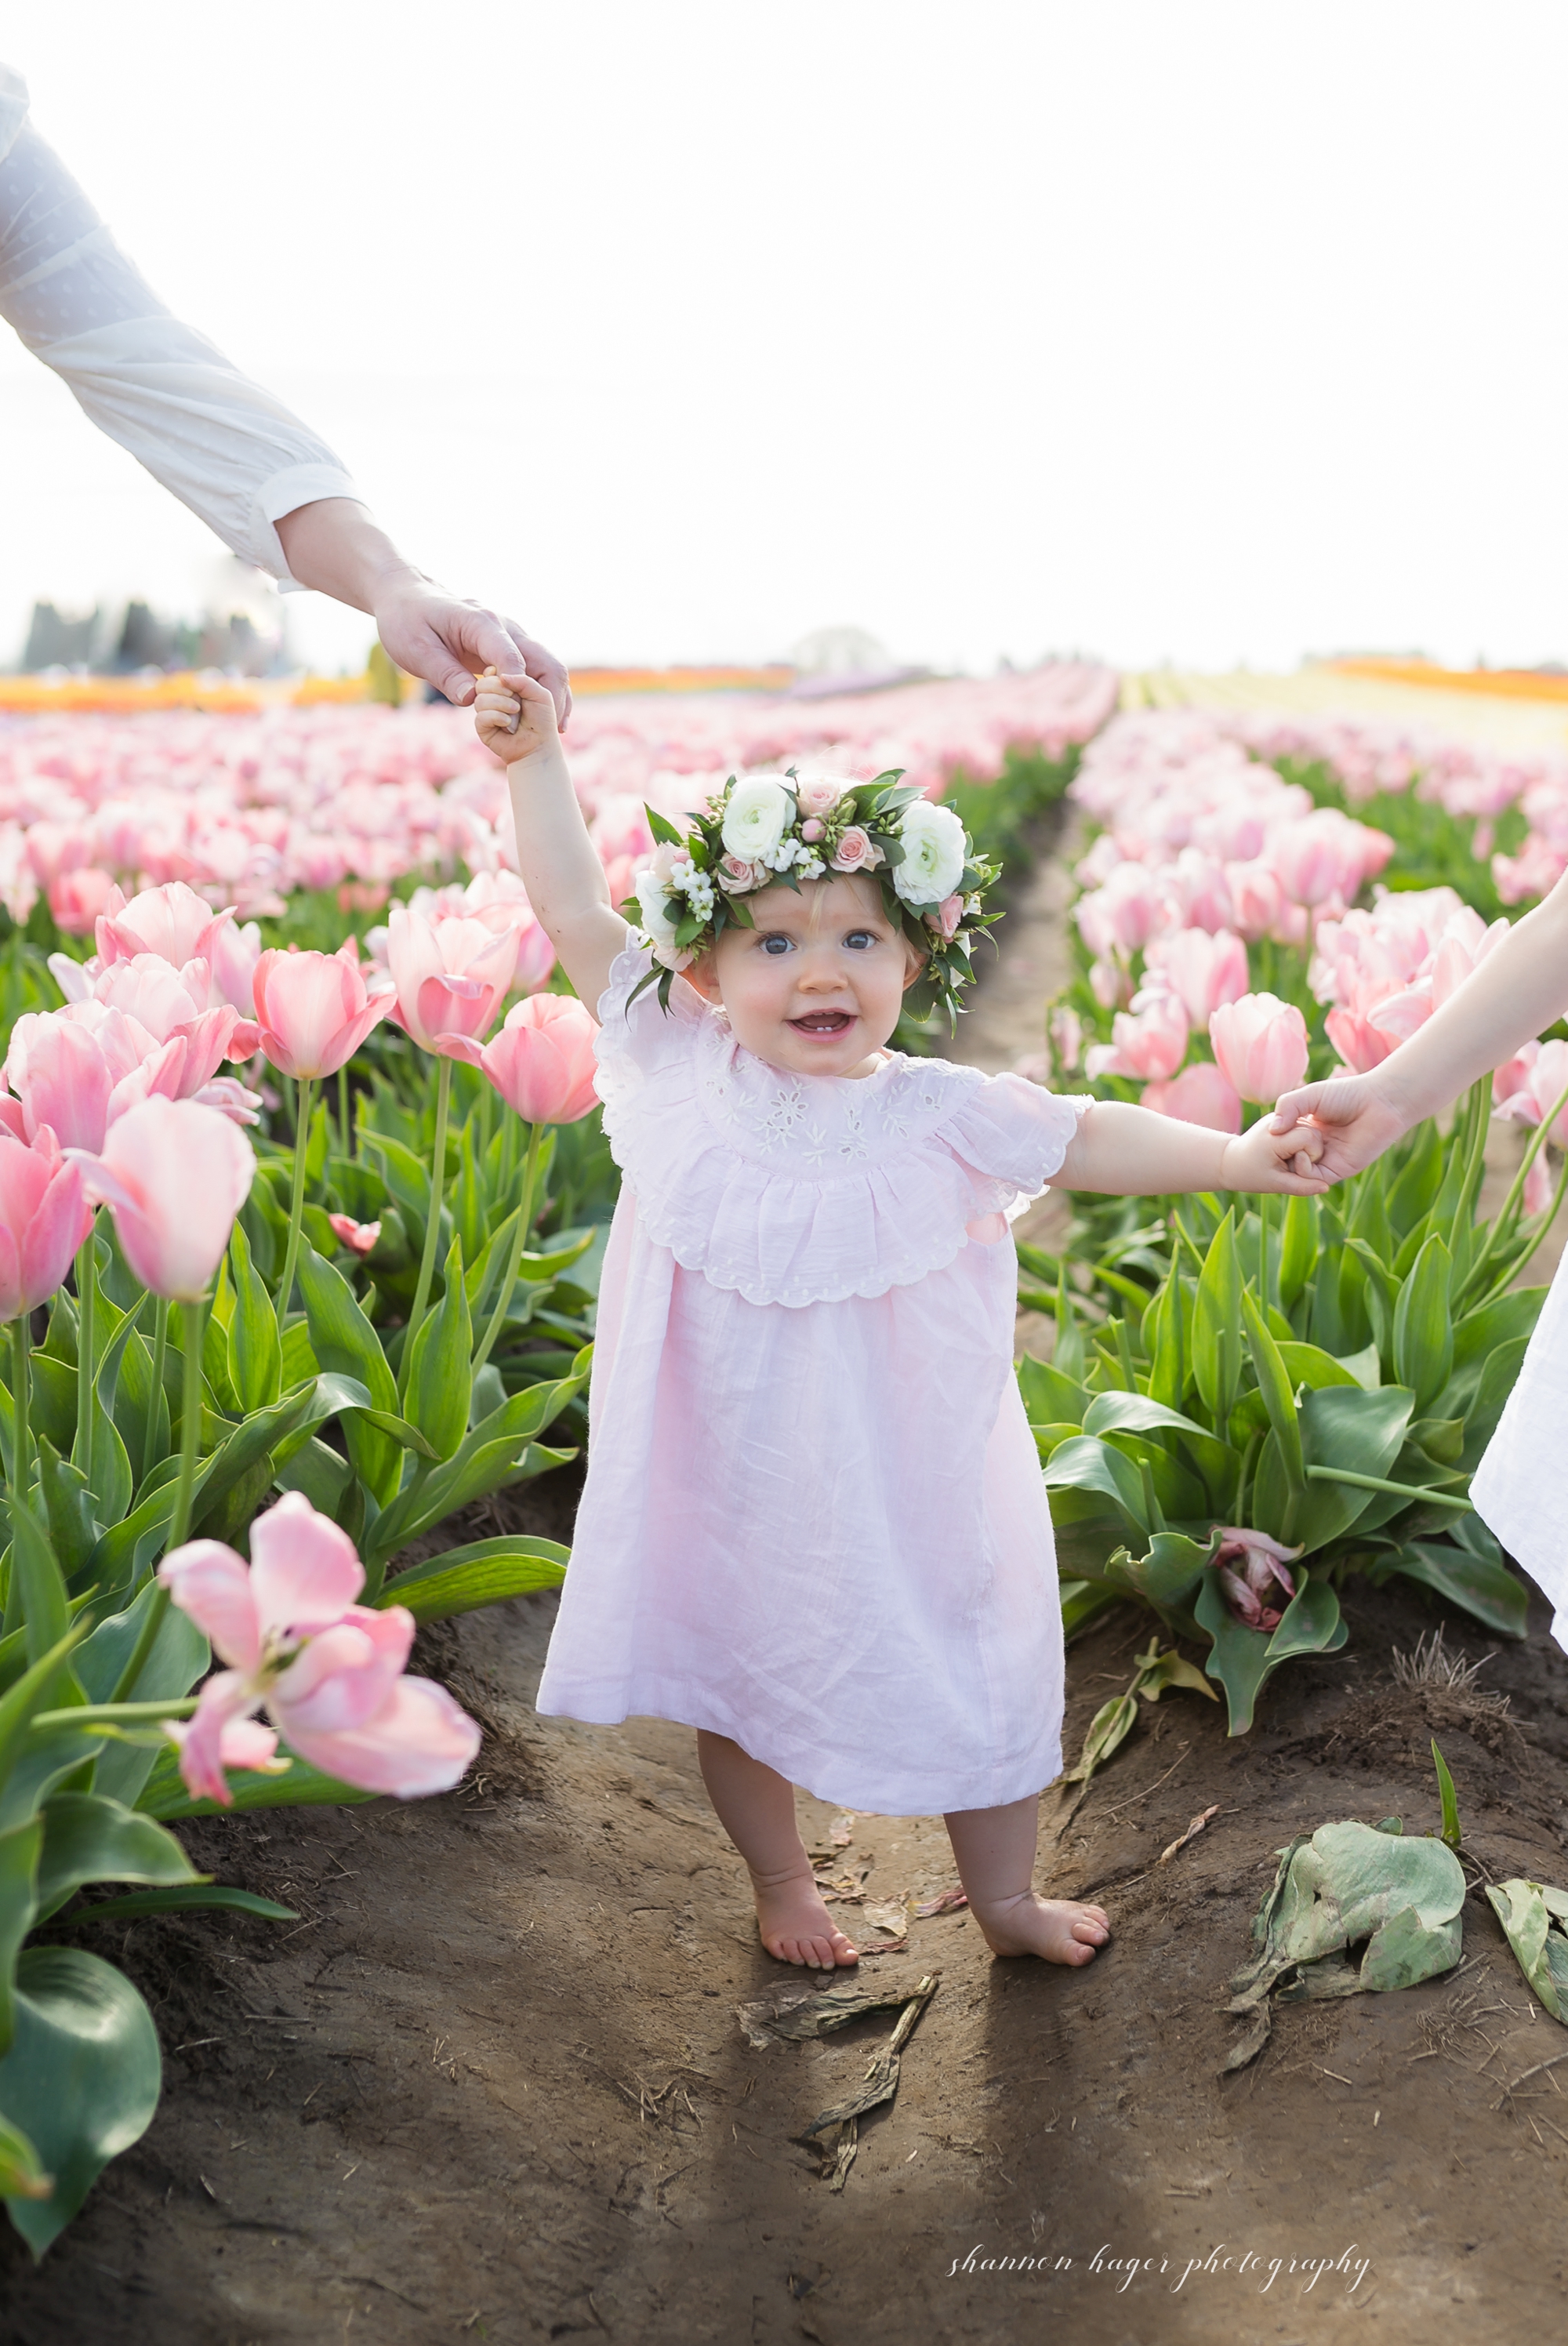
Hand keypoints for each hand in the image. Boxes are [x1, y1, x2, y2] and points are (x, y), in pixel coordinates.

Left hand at [372, 580, 571, 728]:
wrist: (409, 599)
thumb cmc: (408, 622)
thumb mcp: (416, 650)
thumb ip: (445, 674)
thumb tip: (472, 700)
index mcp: (481, 623)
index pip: (511, 657)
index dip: (517, 688)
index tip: (514, 715)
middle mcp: (506, 628)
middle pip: (546, 661)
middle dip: (552, 697)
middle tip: (552, 732)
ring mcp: (512, 637)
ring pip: (549, 666)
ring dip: (556, 697)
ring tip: (557, 731)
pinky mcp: (511, 648)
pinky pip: (539, 670)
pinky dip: (547, 693)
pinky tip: (551, 718)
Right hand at [474, 669, 561, 765]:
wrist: (538, 747)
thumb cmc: (542, 720)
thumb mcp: (540, 694)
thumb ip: (523, 680)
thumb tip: (500, 677)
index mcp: (506, 686)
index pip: (492, 672)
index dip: (501, 676)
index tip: (515, 686)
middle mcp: (494, 697)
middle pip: (483, 683)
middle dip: (501, 690)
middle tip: (517, 703)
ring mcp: (487, 711)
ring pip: (480, 699)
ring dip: (500, 704)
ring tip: (515, 713)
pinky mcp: (483, 727)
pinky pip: (480, 716)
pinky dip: (496, 718)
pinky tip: (507, 724)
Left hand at [1217, 1113, 1328, 1194]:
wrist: (1229, 1161)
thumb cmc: (1250, 1175)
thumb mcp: (1276, 1184)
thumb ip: (1301, 1186)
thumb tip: (1325, 1188)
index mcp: (1275, 1136)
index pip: (1309, 1139)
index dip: (1310, 1155)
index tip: (1294, 1164)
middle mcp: (1277, 1121)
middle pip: (1312, 1134)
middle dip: (1310, 1151)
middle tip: (1289, 1163)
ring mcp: (1279, 1116)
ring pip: (1310, 1129)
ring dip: (1306, 1146)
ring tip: (1288, 1158)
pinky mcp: (1282, 1116)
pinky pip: (1304, 1128)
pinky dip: (1302, 1141)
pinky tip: (1290, 1150)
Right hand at [1268, 1072, 1407, 1184]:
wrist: (1378, 1103)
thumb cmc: (1346, 1094)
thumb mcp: (1308, 1095)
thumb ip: (1287, 1107)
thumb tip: (1273, 1131)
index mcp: (1308, 1129)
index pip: (1283, 1142)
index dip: (1273, 1140)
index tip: (1264, 1134)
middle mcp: (1316, 1146)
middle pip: (1288, 1159)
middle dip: (1278, 1155)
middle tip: (1270, 1146)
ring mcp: (1326, 1159)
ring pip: (1298, 1171)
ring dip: (1290, 1162)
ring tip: (1291, 1146)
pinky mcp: (1337, 1170)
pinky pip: (1313, 1178)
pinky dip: (1303, 1171)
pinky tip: (1302, 1154)